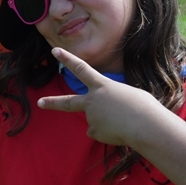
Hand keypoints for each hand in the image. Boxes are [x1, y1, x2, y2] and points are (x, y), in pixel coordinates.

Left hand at [38, 47, 164, 146]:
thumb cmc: (143, 107)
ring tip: (124, 122)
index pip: (81, 68)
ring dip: (109, 123)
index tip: (54, 50)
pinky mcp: (94, 132)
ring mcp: (91, 117)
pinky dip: (109, 133)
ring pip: (96, 121)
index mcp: (102, 85)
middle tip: (40, 102)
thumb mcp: (128, 95)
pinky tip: (120, 131)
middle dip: (52, 102)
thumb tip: (105, 114)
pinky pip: (100, 133)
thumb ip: (112, 100)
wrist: (145, 125)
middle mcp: (92, 100)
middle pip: (68, 102)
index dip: (67, 58)